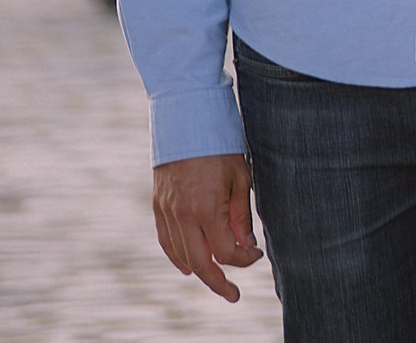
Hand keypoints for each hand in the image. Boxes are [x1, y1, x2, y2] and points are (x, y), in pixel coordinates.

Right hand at [151, 153, 261, 301]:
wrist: (186, 120)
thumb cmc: (220, 147)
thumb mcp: (241, 178)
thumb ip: (241, 216)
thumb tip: (247, 246)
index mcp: (207, 208)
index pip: (225, 251)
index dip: (243, 259)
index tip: (257, 255)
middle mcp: (183, 215)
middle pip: (201, 263)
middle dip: (218, 282)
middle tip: (233, 294)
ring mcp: (167, 212)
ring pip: (182, 255)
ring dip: (200, 271)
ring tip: (217, 279)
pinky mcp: (158, 206)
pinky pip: (166, 241)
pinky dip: (177, 257)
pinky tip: (188, 266)